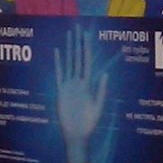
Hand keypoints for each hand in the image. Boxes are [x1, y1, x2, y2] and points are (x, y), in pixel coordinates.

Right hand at [55, 29, 107, 162]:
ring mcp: (68, 85)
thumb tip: (105, 73)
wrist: (76, 134)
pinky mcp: (60, 91)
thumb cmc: (89, 123)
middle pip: (78, 58)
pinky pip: (59, 74)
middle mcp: (78, 81)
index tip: (87, 35)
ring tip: (68, 35)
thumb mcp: (98, 106)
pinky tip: (57, 52)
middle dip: (78, 43)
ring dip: (68, 49)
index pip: (87, 61)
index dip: (87, 48)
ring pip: (68, 62)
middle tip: (78, 28)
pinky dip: (58, 63)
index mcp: (88, 84)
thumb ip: (101, 90)